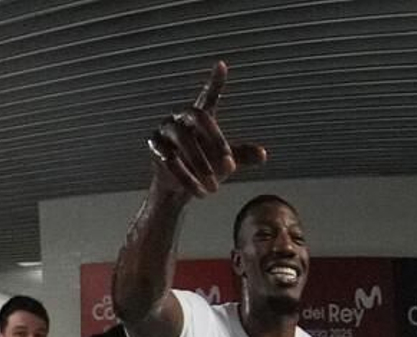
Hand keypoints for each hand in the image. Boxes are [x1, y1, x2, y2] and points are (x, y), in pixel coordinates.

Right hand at [146, 61, 266, 200]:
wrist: (177, 190)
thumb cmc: (203, 169)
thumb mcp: (226, 163)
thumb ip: (243, 155)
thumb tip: (262, 155)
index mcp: (200, 117)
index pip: (209, 96)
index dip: (215, 82)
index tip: (221, 65)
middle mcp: (181, 118)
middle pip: (199, 117)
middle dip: (215, 141)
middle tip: (230, 166)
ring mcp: (164, 131)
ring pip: (184, 140)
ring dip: (200, 164)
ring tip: (214, 187)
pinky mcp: (154, 148)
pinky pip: (170, 160)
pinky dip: (186, 176)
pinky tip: (198, 189)